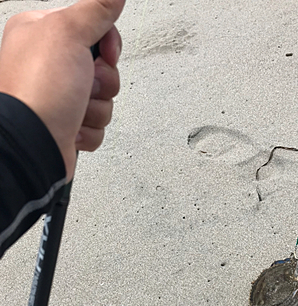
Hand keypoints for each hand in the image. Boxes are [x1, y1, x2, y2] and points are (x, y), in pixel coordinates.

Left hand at [0, 0, 124, 180]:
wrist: (33, 144)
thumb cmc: (38, 93)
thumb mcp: (68, 34)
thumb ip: (95, 10)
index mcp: (41, 35)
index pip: (93, 30)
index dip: (108, 45)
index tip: (106, 55)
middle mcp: (48, 66)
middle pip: (103, 68)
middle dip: (102, 83)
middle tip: (86, 85)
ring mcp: (58, 98)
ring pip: (102, 100)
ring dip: (96, 109)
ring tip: (75, 110)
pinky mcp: (67, 125)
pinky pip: (96, 124)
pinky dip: (89, 129)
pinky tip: (72, 127)